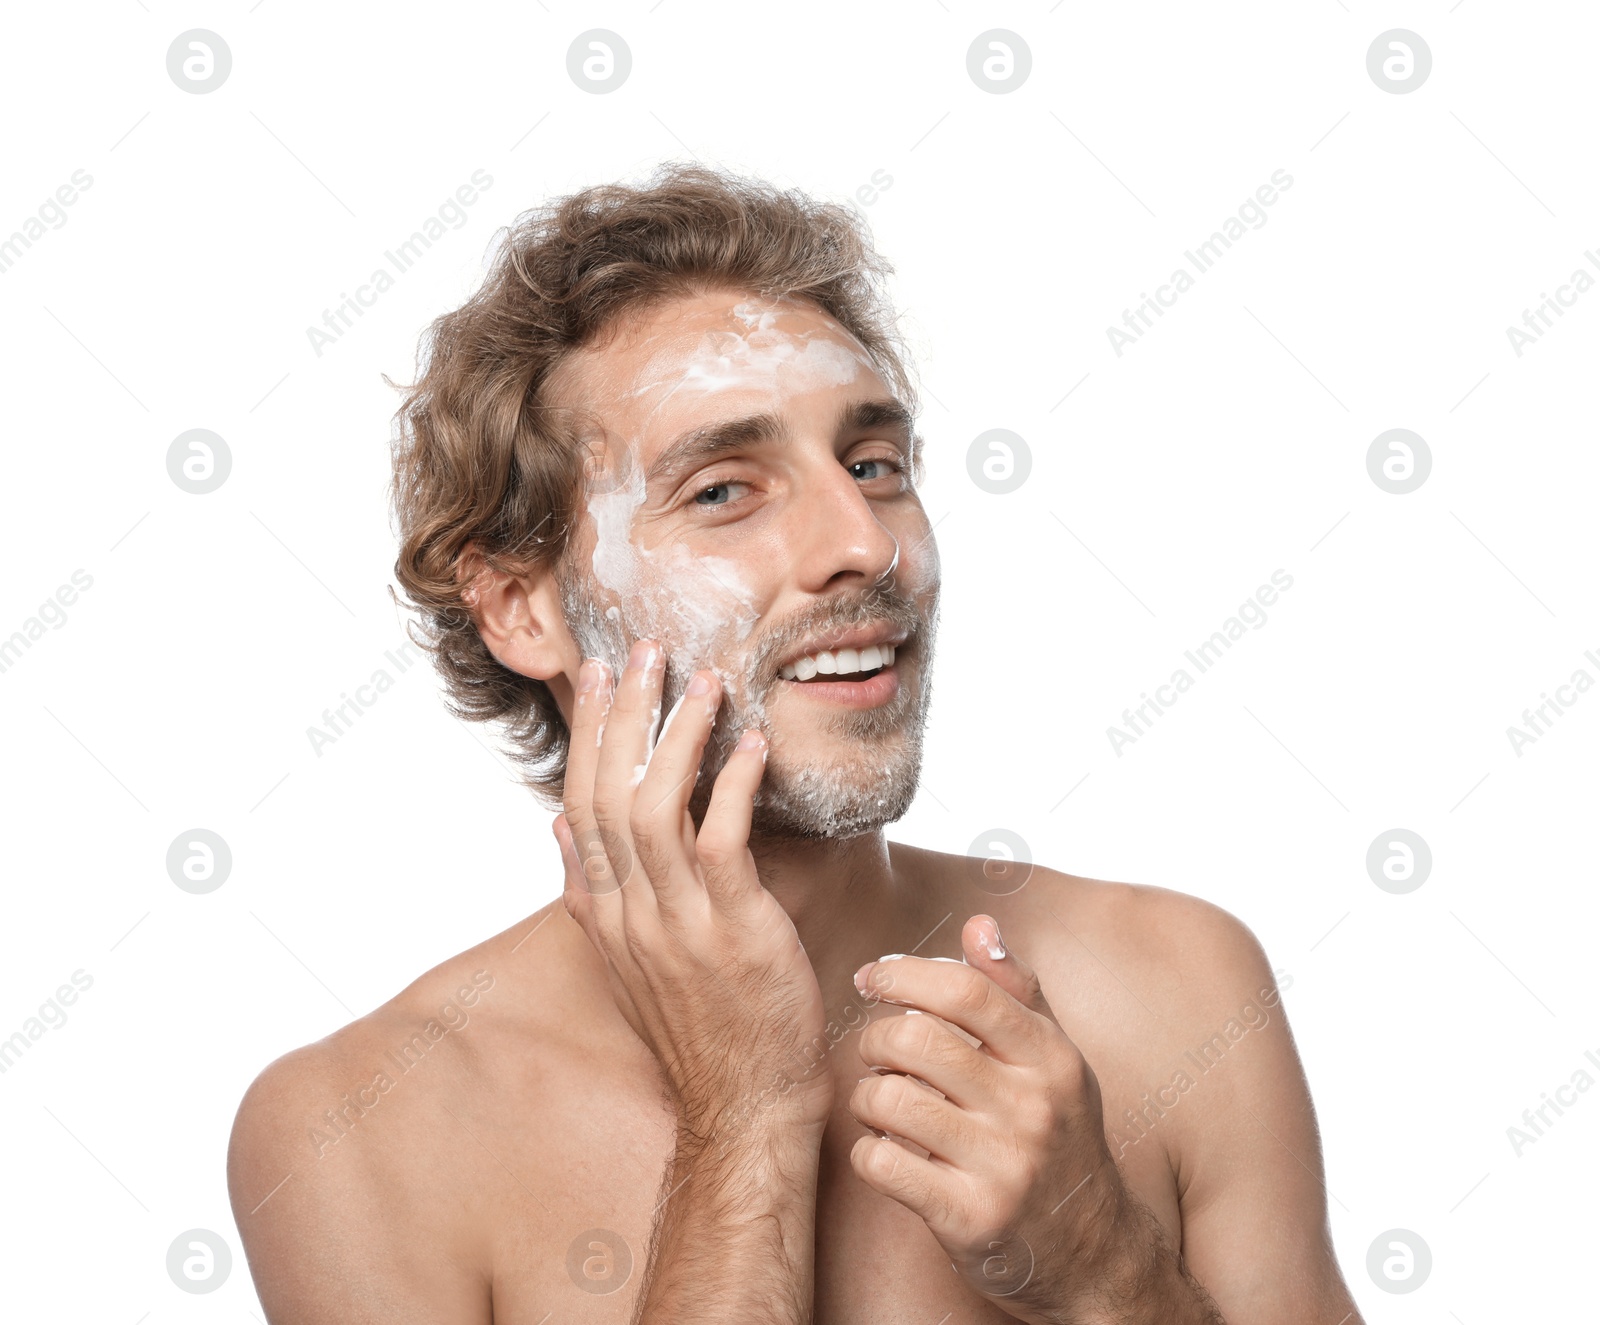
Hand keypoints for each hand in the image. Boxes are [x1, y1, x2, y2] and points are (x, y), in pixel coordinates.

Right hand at [555, 639, 835, 1144]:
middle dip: (624, 716)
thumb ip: (593, 893)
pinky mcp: (735, 933)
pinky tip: (751, 745)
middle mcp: (631, 913)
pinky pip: (723, 844)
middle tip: (644, 652)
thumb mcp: (629, 962)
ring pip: (657, 811)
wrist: (745, 1106)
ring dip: (678, 737)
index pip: (582, 804)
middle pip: (609, 795)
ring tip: (703, 681)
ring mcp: (679, 925)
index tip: (598, 677)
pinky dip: (733, 787)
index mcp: (606, 913)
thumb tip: (562, 828)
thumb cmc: (702, 1028)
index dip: (590, 736)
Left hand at [846, 916, 1136, 1322]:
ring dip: (866, 1096)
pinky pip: (881, 1162)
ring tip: (883, 1103)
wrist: (1096, 1254)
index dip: (904, 973)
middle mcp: (1031, 1108)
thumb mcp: (1054, 1060)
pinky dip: (868, 1151)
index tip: (871, 978)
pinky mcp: (969, 1218)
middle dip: (875, 1039)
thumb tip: (980, 924)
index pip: (965, 991)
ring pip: (888, 1099)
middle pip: (914, 1039)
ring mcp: (1002, 1167)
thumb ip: (1015, 989)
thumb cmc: (1061, 1139)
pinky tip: (888, 1151)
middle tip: (878, 1053)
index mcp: (1050, 1058)